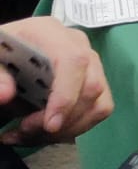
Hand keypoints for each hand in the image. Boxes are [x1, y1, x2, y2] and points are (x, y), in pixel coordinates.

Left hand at [0, 17, 111, 144]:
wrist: (6, 54)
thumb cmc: (3, 54)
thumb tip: (5, 95)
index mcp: (50, 33)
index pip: (74, 61)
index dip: (66, 95)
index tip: (49, 125)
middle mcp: (77, 45)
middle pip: (92, 87)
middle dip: (62, 120)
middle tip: (26, 131)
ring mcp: (90, 63)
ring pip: (98, 104)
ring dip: (66, 129)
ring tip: (31, 134)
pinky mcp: (94, 80)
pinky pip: (98, 110)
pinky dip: (73, 129)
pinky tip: (44, 132)